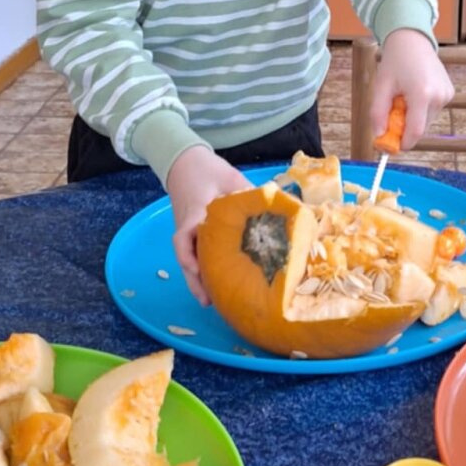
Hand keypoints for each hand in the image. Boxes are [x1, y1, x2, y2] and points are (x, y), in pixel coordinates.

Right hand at [165, 146, 251, 303]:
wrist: (186, 163)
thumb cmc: (209, 170)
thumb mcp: (231, 177)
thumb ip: (250, 194)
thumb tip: (279, 207)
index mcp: (196, 211)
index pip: (187, 234)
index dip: (191, 254)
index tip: (198, 269)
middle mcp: (187, 226)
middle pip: (186, 256)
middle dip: (196, 279)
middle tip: (208, 300)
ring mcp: (187, 232)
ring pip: (188, 260)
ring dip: (197, 281)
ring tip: (210, 302)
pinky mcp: (191, 234)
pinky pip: (193, 256)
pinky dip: (200, 272)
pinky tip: (212, 288)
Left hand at [370, 29, 453, 147]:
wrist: (413, 40)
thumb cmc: (395, 61)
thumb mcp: (381, 87)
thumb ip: (378, 114)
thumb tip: (379, 136)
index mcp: (422, 94)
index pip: (415, 131)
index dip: (403, 142)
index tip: (391, 145)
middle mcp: (439, 96)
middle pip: (421, 128)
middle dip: (405, 128)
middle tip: (392, 114)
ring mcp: (446, 94)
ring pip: (427, 121)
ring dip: (413, 117)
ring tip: (404, 97)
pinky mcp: (449, 93)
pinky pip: (432, 111)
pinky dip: (422, 109)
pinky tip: (415, 92)